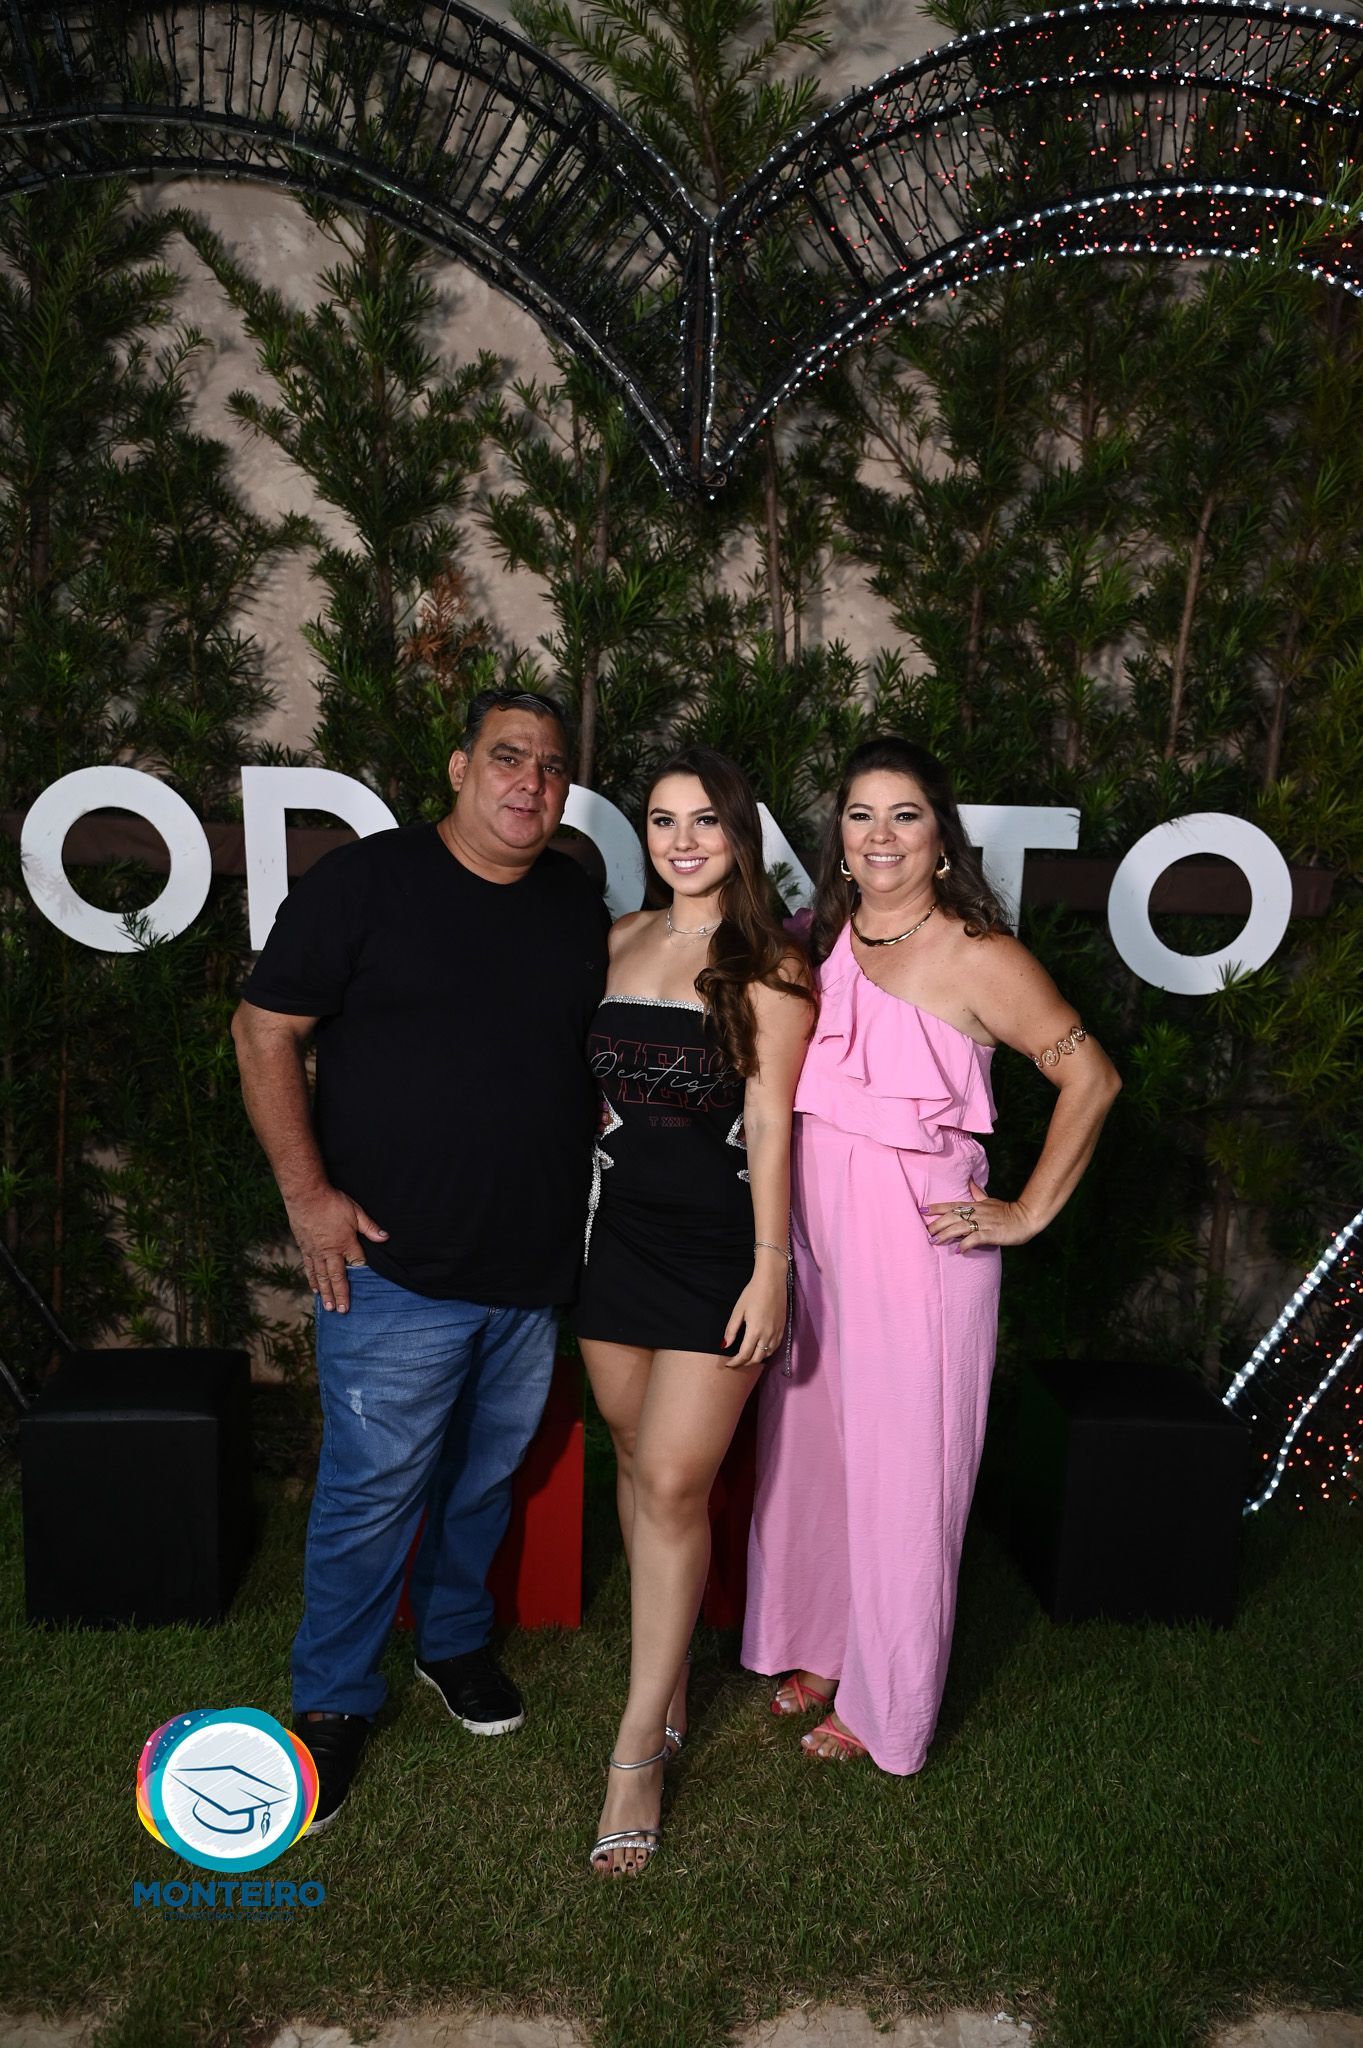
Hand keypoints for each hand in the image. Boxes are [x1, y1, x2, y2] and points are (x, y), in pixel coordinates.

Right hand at [284, 1186, 388, 1311]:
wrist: (306, 1195)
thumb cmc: (332, 1202)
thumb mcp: (356, 1212)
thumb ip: (370, 1228)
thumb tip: (385, 1238)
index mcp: (345, 1244)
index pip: (356, 1264)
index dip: (360, 1274)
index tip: (365, 1286)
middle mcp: (329, 1252)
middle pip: (336, 1278)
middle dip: (340, 1295)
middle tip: (342, 1311)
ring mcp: (315, 1252)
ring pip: (321, 1277)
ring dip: (326, 1293)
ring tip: (328, 1307)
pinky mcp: (304, 1248)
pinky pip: (309, 1268)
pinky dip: (312, 1280)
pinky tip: (314, 1288)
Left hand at [723, 1264, 787, 1368]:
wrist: (772, 1281)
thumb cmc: (752, 1293)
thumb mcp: (738, 1310)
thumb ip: (731, 1330)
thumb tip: (725, 1346)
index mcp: (755, 1331)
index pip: (744, 1355)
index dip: (735, 1362)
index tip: (728, 1364)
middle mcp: (768, 1335)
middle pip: (756, 1358)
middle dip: (745, 1364)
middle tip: (735, 1363)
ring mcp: (777, 1333)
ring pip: (767, 1355)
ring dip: (756, 1360)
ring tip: (746, 1358)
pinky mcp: (783, 1328)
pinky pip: (775, 1348)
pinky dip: (766, 1353)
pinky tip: (760, 1350)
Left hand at [924, 1177, 1033, 1251]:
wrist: (1025, 1218)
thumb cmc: (1006, 1211)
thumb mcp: (988, 1199)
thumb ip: (976, 1192)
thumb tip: (969, 1179)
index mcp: (974, 1205)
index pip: (951, 1205)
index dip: (936, 1207)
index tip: (922, 1210)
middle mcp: (976, 1212)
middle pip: (952, 1217)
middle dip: (937, 1224)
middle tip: (926, 1233)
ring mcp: (983, 1223)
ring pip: (960, 1227)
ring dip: (946, 1234)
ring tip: (935, 1242)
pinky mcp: (991, 1233)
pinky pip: (975, 1238)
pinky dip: (966, 1244)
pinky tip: (959, 1250)